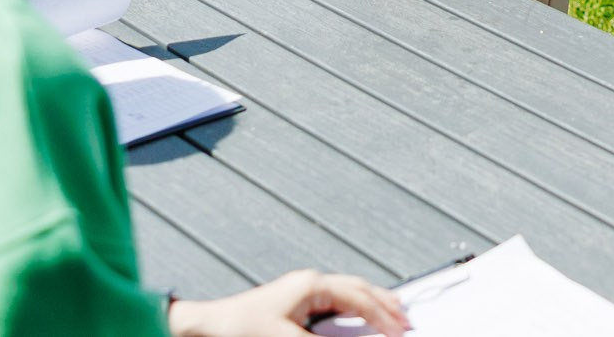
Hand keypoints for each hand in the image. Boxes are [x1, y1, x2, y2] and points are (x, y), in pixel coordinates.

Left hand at [167, 270, 408, 336]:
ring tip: (392, 313)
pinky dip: (354, 308)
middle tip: (406, 318)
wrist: (207, 326)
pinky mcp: (295, 301)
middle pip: (359, 288)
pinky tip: (359, 317)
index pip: (358, 299)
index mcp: (312, 284)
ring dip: (371, 302)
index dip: (382, 316)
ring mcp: (303, 290)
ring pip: (349, 291)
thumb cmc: (238, 326)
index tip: (400, 330)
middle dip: (385, 303)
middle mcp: (310, 283)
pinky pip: (336, 300)